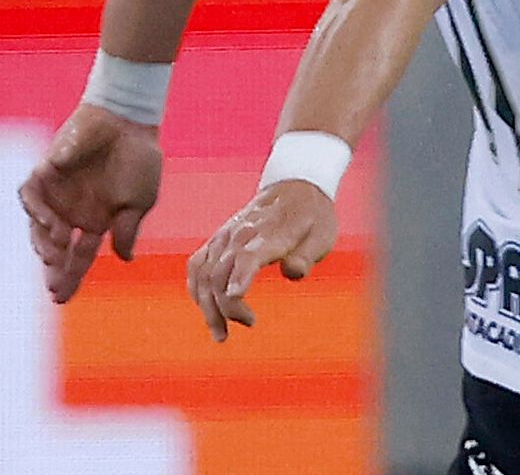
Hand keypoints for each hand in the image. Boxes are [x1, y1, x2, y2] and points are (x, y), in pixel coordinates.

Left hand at [19, 103, 162, 302]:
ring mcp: (57, 194)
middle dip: (53, 270)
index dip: (70, 277)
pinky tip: (52, 225)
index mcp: (97, 220)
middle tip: (54, 287)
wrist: (128, 122)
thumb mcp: (140, 201)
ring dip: (44, 245)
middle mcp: (73, 212)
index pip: (79, 256)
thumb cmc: (139, 159)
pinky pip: (30, 197)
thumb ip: (128, 230)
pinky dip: (36, 214)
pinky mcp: (45, 173)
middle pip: (55, 249)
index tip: (62, 298)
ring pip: (37, 228)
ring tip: (56, 255)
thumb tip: (125, 260)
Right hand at [186, 181, 337, 341]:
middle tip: (249, 323)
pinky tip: (206, 309)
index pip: (247, 256)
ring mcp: (225, 236)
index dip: (240, 277)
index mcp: (269, 233)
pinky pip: (197, 265)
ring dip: (207, 306)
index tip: (236, 298)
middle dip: (226, 306)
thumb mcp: (323, 235)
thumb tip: (292, 273)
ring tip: (221, 333)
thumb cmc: (313, 216)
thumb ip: (307, 256)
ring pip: (203, 273)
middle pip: (221, 273)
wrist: (294, 185)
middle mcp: (240, 234)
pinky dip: (197, 289)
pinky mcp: (217, 239)